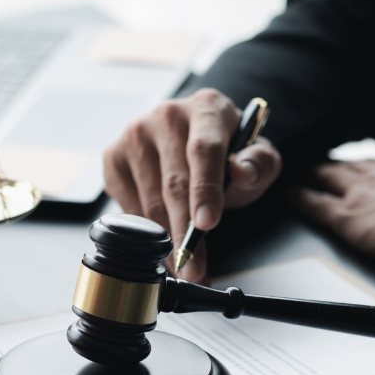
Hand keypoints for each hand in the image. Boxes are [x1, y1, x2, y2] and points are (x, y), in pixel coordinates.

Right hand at [104, 88, 282, 281]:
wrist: (195, 142)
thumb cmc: (227, 153)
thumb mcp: (258, 158)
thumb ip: (260, 164)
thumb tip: (242, 172)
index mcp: (207, 108)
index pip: (204, 149)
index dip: (205, 189)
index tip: (207, 224)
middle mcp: (167, 115)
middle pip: (174, 182)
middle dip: (185, 232)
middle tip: (194, 267)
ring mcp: (135, 134)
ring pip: (149, 199)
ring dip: (165, 240)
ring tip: (181, 265)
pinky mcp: (114, 156)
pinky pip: (127, 205)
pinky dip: (144, 231)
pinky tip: (160, 243)